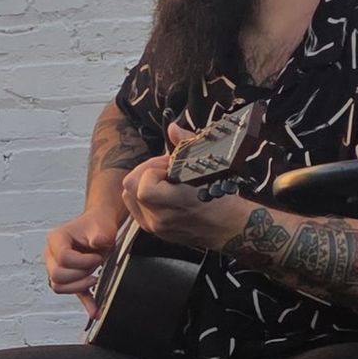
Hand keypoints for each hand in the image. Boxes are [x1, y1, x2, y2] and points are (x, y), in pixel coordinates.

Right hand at [46, 202, 120, 319]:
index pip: (63, 259)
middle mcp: (51, 254)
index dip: (83, 262)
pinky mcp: (67, 279)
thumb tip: (98, 244)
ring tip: (94, 275)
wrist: (100, 227)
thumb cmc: (97, 225)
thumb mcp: (102, 227)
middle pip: (57, 276)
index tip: (96, 257)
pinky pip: (71, 294)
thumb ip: (101, 235)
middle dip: (80, 274)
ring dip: (80, 285)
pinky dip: (85, 302)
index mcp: (56, 239)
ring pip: (58, 287)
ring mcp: (56, 267)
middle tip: (94, 265)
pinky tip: (95, 310)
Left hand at [119, 124, 245, 253]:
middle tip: (166, 169)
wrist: (229, 228)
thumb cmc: (222, 196)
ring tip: (164, 180)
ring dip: (143, 183)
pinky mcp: (153, 230)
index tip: (171, 165)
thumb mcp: (209, 166)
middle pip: (130, 187)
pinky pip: (135, 208)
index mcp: (174, 203)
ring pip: (129, 197)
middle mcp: (160, 218)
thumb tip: (172, 128)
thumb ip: (186, 145)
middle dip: (146, 171)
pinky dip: (142, 196)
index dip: (154, 169)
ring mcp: (154, 227)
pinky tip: (161, 192)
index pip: (143, 185)